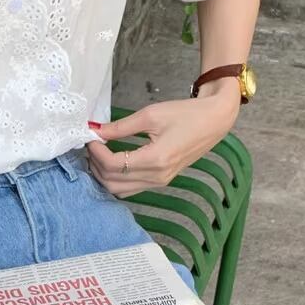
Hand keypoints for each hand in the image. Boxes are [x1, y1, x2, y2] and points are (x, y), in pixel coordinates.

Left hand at [87, 80, 240, 197]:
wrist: (214, 120)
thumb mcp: (150, 115)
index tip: (90, 137)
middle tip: (92, 146)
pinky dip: (116, 180)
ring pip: (119, 190)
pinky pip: (130, 189)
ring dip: (104, 175)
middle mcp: (157, 176)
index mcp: (155, 159)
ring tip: (99, 154)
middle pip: (112, 182)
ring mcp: (159, 182)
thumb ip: (120, 126)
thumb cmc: (186, 114)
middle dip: (96, 165)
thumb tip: (96, 131)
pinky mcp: (161, 181)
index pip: (113, 165)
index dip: (96, 152)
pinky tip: (112, 162)